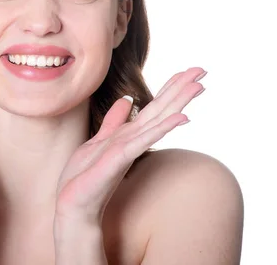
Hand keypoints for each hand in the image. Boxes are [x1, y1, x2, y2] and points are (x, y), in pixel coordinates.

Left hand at [54, 67, 206, 223]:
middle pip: (162, 109)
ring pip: (158, 120)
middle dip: (181, 89)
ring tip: (198, 86)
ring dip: (178, 102)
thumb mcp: (98, 141)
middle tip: (202, 70)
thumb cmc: (85, 177)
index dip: (170, 88)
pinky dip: (163, 128)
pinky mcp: (121, 158)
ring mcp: (130, 148)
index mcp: (129, 134)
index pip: (154, 106)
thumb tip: (127, 99)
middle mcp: (134, 139)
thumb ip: (114, 121)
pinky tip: (182, 118)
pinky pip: (144, 140)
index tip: (188, 70)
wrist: (75, 206)